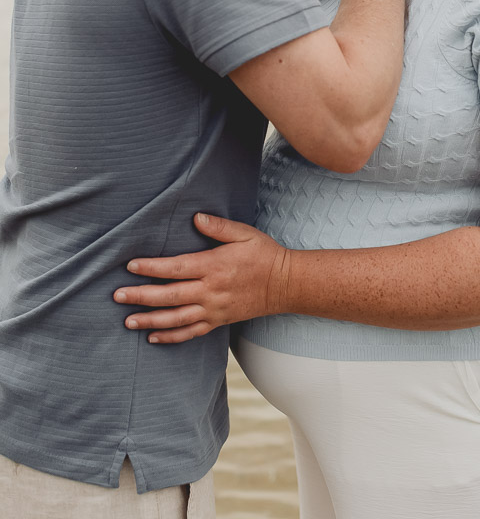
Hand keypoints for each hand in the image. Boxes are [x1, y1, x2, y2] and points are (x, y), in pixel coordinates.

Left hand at [113, 214, 290, 343]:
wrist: (285, 284)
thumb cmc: (264, 254)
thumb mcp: (244, 233)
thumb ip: (219, 227)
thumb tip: (196, 218)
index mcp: (214, 266)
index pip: (176, 268)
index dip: (152, 268)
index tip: (131, 266)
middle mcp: (211, 291)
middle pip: (170, 296)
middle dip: (141, 296)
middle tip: (117, 296)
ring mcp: (214, 309)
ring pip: (176, 319)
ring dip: (150, 321)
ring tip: (128, 321)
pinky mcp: (218, 321)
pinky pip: (191, 333)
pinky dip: (171, 337)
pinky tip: (153, 337)